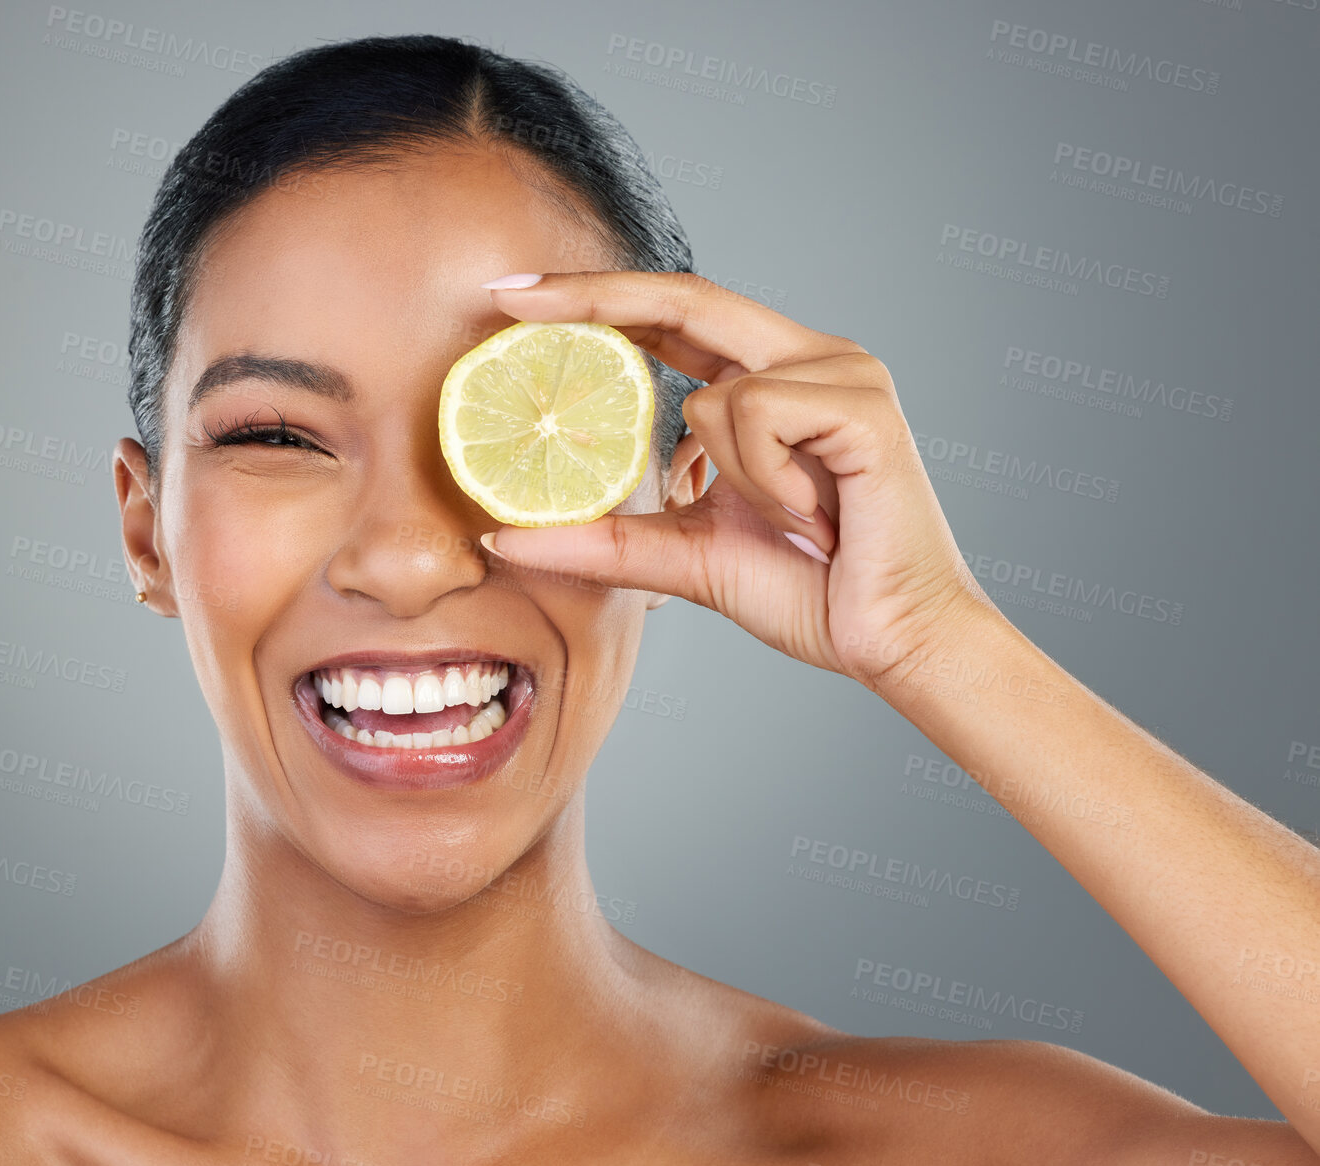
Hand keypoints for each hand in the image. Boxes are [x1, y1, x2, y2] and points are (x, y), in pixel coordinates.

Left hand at [476, 270, 997, 689]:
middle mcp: (811, 358)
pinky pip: (760, 417)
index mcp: (774, 380)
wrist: (893, 641)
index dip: (596, 301)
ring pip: (717, 392)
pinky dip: (763, 479)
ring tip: (788, 521)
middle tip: (506, 299)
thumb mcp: (681, 555)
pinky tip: (810, 515)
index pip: (673, 317)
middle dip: (592, 295)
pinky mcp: (862, 404)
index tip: (511, 301)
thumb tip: (502, 539)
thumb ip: (601, 540)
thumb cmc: (808, 592)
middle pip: (686, 296)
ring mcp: (844, 373)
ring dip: (725, 473)